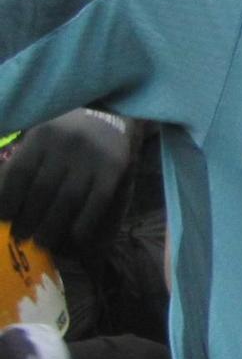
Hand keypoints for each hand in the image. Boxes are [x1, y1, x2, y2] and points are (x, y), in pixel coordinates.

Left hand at [0, 109, 133, 251]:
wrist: (110, 115)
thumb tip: (3, 202)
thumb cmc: (66, 134)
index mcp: (42, 135)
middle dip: (28, 219)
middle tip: (20, 238)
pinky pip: (97, 202)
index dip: (9, 200)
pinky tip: (74, 238)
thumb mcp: (40, 138)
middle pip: (42, 190)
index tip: (4, 221)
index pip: (20, 173)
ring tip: (42, 244)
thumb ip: (23, 162)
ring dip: (52, 227)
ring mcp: (92, 157)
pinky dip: (84, 224)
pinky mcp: (114, 169)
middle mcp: (66, 144)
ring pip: (68, 200)